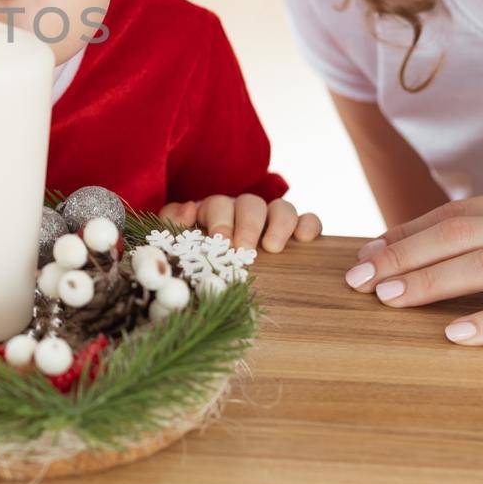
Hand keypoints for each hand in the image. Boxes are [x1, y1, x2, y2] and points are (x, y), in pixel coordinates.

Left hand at [157, 194, 322, 251]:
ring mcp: (272, 220)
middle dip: (247, 224)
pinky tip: (305, 240)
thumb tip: (189, 209)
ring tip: (273, 248)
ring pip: (282, 207)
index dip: (221, 219)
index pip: (219, 204)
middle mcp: (244, 211)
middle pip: (250, 203)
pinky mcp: (296, 231)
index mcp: (216, 212)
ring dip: (279, 223)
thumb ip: (173, 224)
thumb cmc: (199, 260)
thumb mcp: (179, 242)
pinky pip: (308, 219)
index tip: (222, 240)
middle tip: (244, 248)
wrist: (222, 280)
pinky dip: (309, 225)